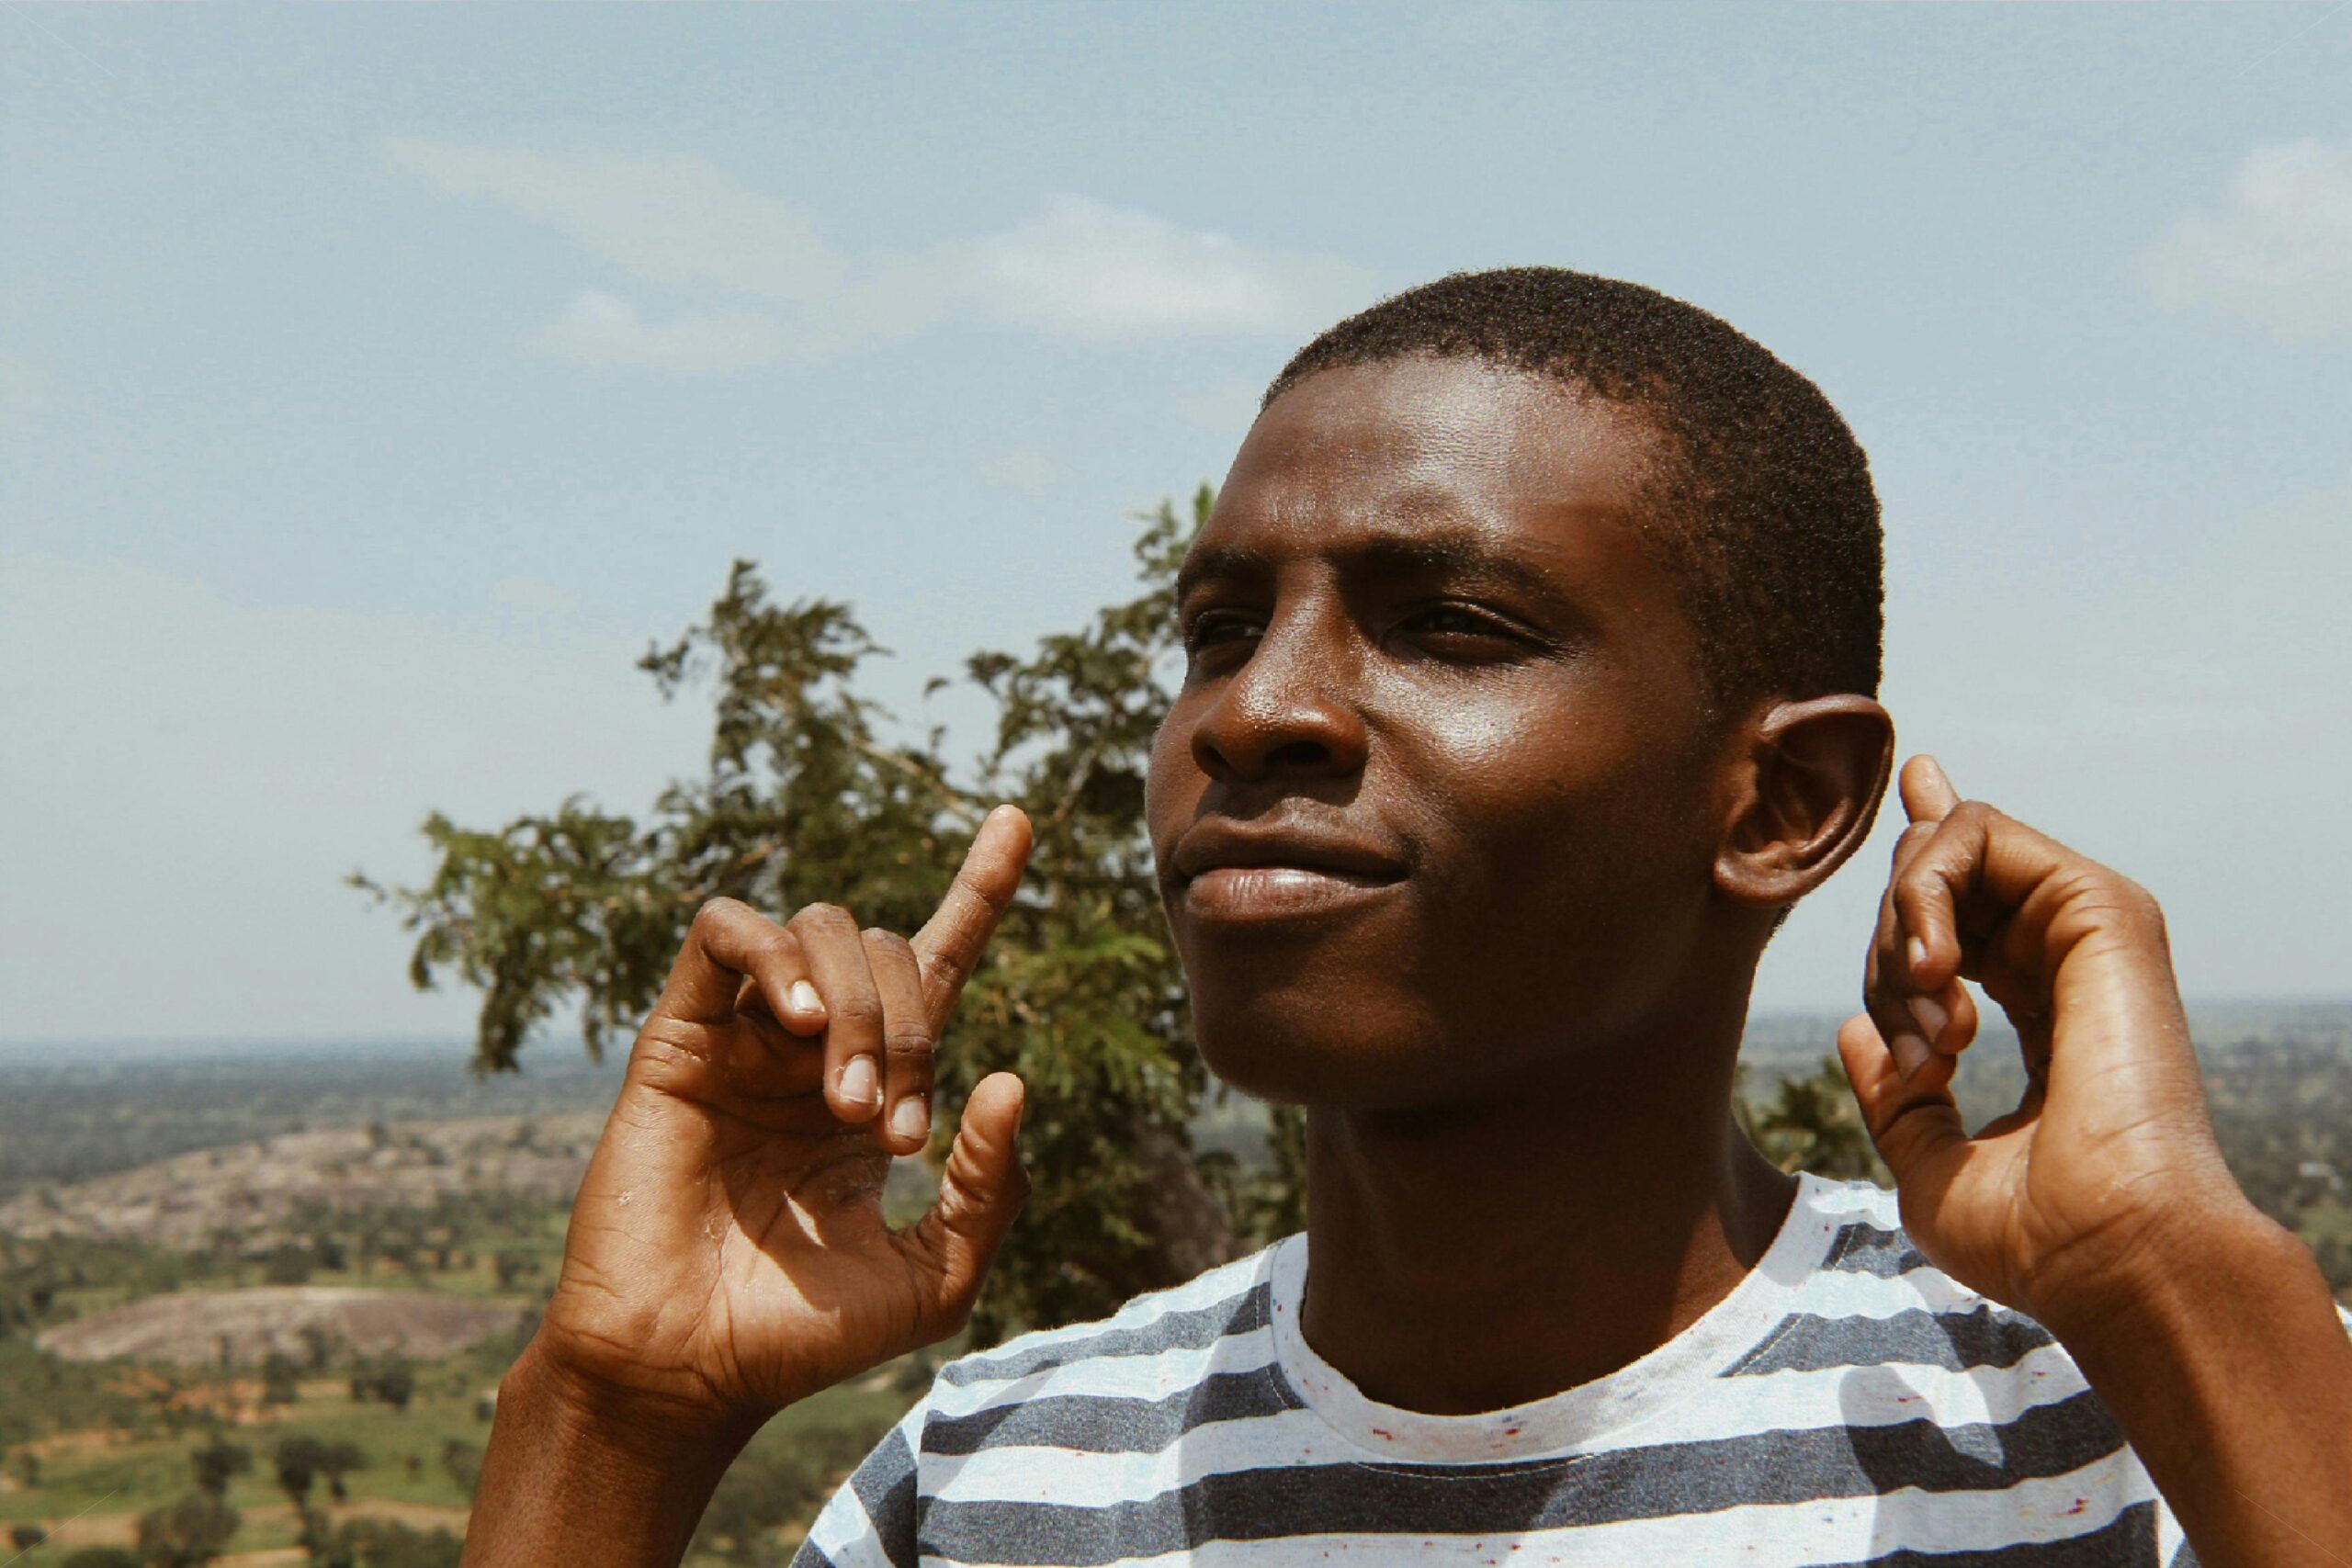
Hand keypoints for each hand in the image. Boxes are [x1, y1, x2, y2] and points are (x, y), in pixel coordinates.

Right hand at [531, 805, 1034, 1427]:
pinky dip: (775, 955)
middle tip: (893, 1132)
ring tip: (846, 1106)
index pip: (936, 963)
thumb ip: (990, 1187)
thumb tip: (1012, 1079)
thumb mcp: (938, 1276)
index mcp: (874, 1087)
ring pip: (820, 930)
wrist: (686, 1370)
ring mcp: (744, 1037)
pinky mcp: (677, 1037)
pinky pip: (724, 933)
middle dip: (914, 1026)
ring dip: (861, 1005)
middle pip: (890, 950)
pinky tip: (801, 1026)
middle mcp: (811, 1048)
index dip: (978, 890)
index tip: (1017, 821)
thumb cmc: (801, 1337)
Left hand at [1837, 757, 2258, 1331]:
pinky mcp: (2101, 905)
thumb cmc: (2036, 1238)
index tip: (1914, 779)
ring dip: (1901, 933)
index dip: (1929, 848)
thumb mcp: (1932, 1167)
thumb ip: (1895, 1096)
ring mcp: (2087, 928)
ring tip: (1934, 1033)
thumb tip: (1859, 1028)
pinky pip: (1976, 835)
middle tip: (1918, 1058)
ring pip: (1945, 848)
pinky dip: (1925, 895)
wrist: (2115, 1253)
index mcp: (2040, 1011)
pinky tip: (1936, 978)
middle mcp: (2066, 959)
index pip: (1975, 905)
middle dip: (1884, 962)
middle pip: (1930, 886)